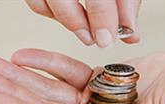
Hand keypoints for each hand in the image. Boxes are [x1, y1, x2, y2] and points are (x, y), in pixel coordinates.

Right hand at [25, 0, 140, 46]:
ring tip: (83, 28)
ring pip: (44, 2)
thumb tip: (129, 33)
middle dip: (77, 23)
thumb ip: (127, 2)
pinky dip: (50, 12)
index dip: (102, 18)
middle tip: (93, 39)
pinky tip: (68, 15)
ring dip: (64, 21)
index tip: (107, 39)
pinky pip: (35, 1)